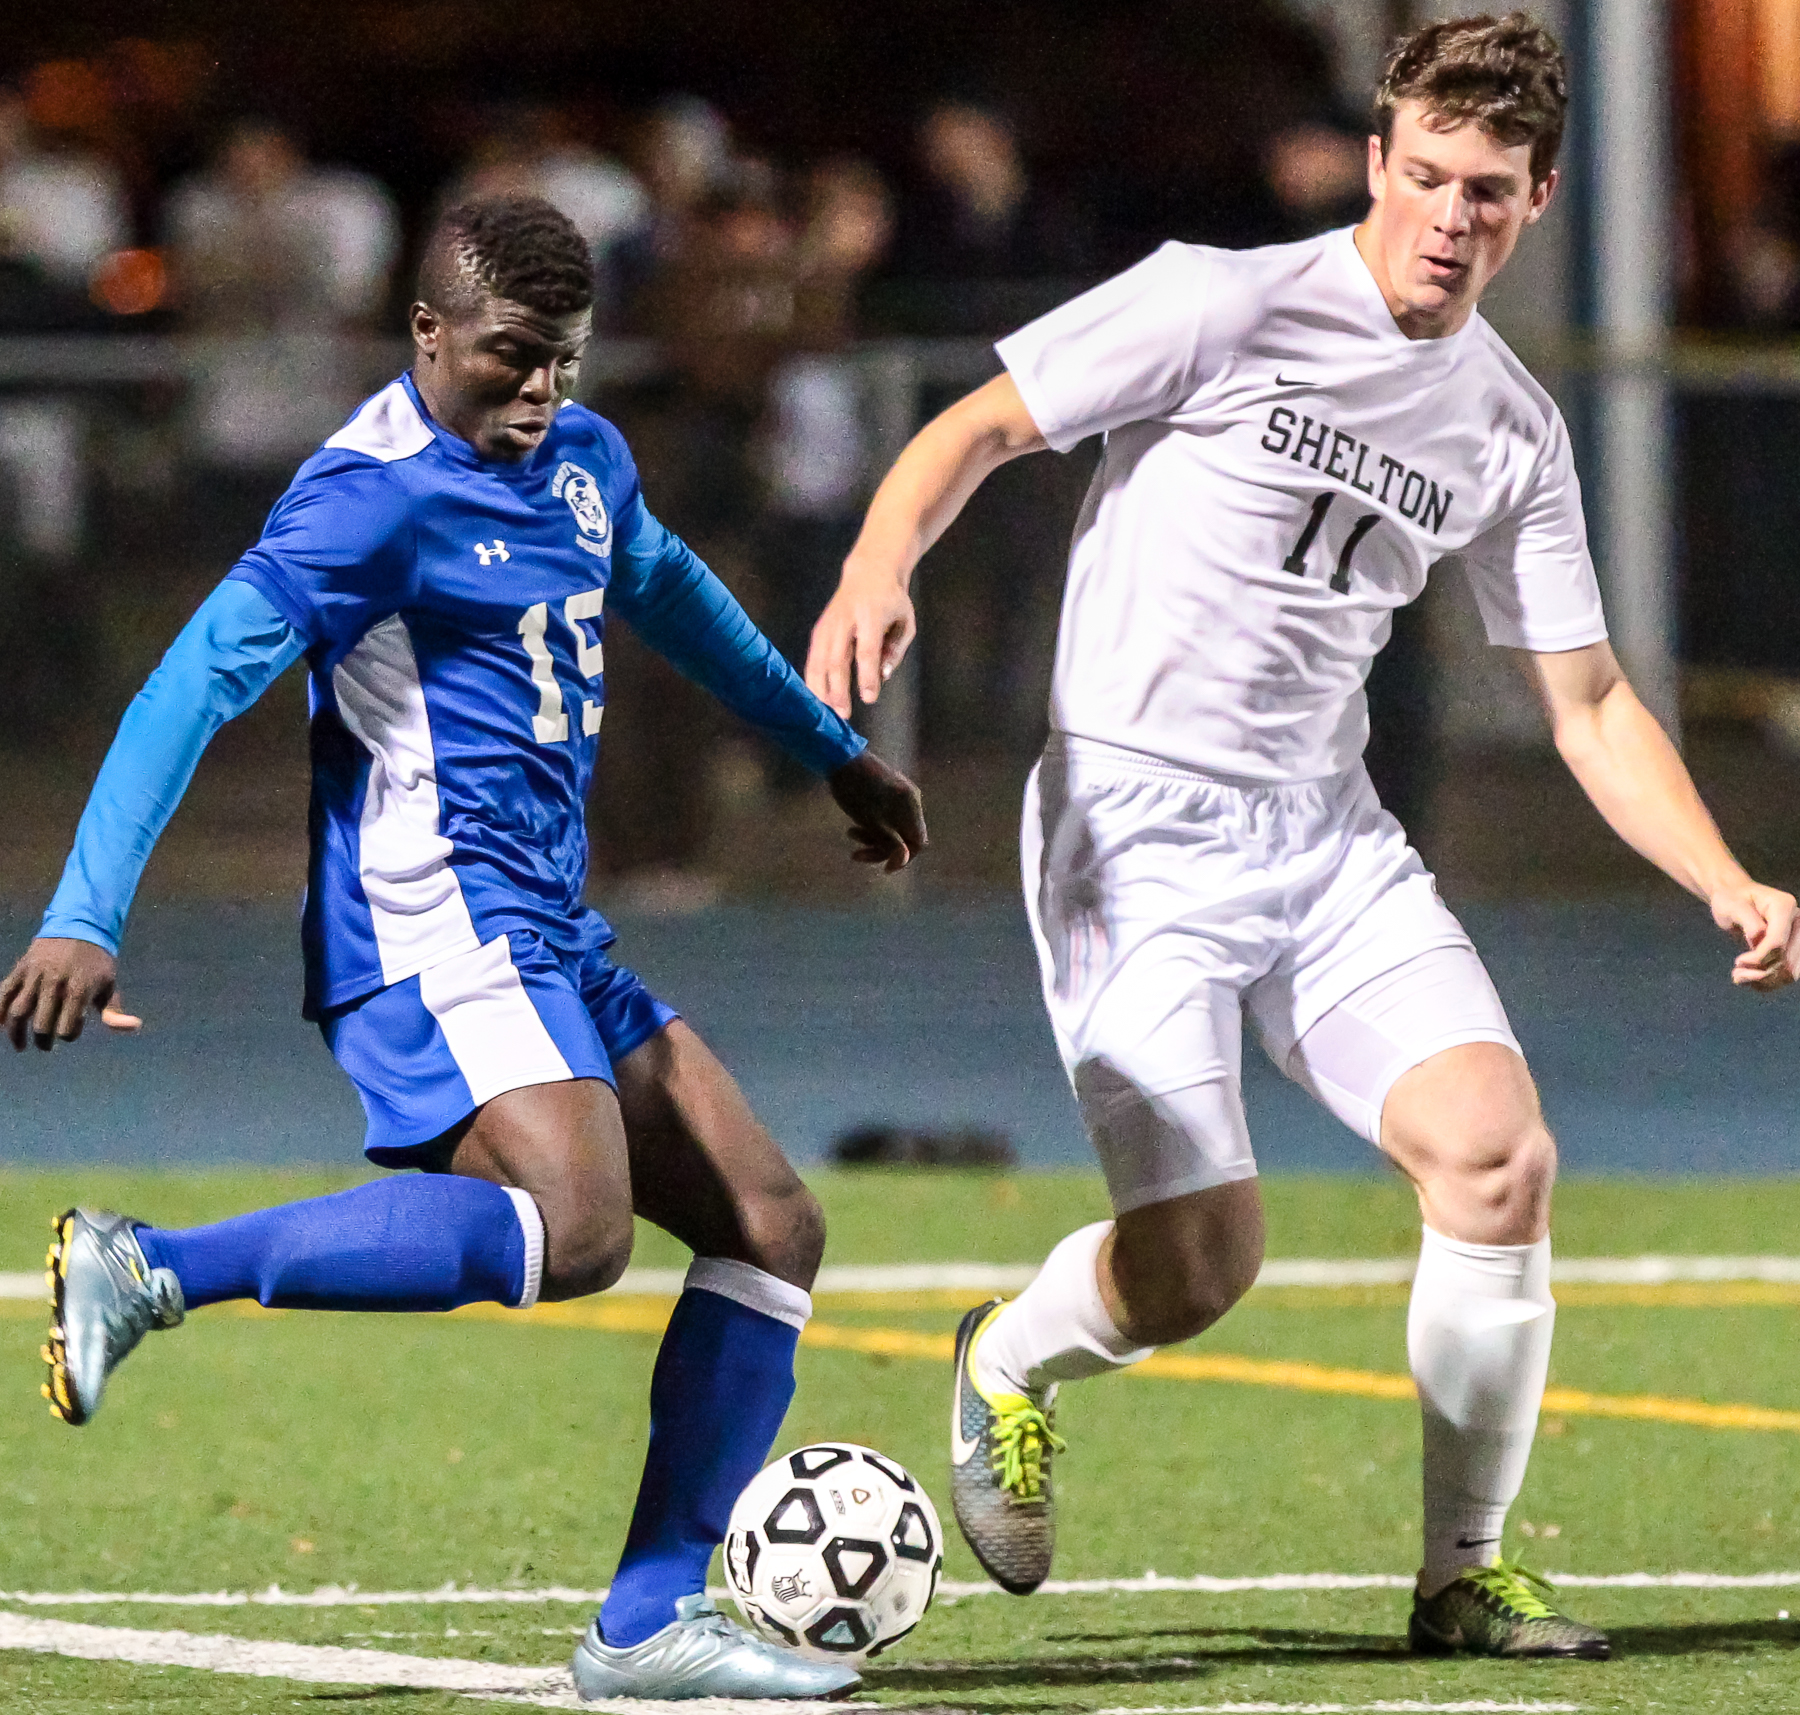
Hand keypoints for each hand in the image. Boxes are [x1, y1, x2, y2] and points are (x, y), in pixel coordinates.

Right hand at [1, 938, 141, 1050]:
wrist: (79, 927)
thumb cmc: (97, 962)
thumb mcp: (110, 985)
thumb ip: (114, 1011)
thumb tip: (135, 1027)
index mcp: (80, 990)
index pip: (67, 1027)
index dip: (68, 1035)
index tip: (70, 1033)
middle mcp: (55, 984)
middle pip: (42, 1024)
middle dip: (43, 1040)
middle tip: (45, 1046)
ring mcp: (35, 976)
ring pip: (18, 1012)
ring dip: (16, 1033)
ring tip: (21, 1045)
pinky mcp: (21, 969)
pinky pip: (3, 993)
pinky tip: (0, 1025)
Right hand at [806, 570, 915, 718]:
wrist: (868, 573)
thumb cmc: (891, 601)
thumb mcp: (905, 621)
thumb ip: (896, 650)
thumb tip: (882, 676)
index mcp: (871, 616)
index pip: (866, 651)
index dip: (866, 676)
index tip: (869, 698)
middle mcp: (845, 620)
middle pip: (837, 659)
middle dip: (838, 688)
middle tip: (844, 714)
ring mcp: (829, 624)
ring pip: (819, 660)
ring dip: (822, 688)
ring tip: (829, 711)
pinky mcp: (819, 630)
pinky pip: (813, 658)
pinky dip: (813, 679)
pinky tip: (818, 697)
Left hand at [828, 750, 927, 873]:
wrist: (839, 757)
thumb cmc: (854, 789)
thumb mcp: (871, 821)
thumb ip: (890, 842)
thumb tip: (905, 861)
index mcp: (911, 804)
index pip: (918, 842)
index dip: (904, 858)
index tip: (885, 868)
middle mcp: (910, 799)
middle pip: (904, 837)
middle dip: (881, 848)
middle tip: (857, 854)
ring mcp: (899, 796)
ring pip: (892, 828)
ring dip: (873, 838)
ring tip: (850, 834)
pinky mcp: (887, 794)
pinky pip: (886, 818)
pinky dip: (871, 826)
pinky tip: (853, 827)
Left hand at [1711, 881, 1799, 992]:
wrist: (1735, 899)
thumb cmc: (1731, 899)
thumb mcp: (1732, 906)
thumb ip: (1748, 921)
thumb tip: (1758, 938)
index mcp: (1784, 907)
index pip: (1778, 942)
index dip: (1760, 957)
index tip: (1739, 962)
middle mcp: (1797, 922)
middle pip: (1787, 960)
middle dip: (1761, 972)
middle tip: (1736, 974)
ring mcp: (1797, 937)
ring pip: (1789, 971)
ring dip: (1764, 980)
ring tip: (1739, 977)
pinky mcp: (1791, 949)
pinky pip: (1786, 973)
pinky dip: (1767, 981)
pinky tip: (1748, 978)